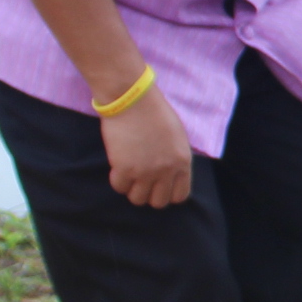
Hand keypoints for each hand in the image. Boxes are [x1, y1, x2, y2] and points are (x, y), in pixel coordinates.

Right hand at [102, 84, 194, 208]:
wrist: (132, 99)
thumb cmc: (155, 112)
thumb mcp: (177, 137)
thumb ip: (176, 158)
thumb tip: (171, 176)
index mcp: (182, 162)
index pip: (179, 196)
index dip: (168, 193)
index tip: (159, 186)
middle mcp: (166, 170)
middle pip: (159, 202)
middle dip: (150, 195)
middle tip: (142, 183)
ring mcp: (145, 171)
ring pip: (138, 199)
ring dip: (133, 190)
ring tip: (130, 175)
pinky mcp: (124, 168)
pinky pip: (119, 187)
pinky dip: (118, 181)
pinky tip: (119, 168)